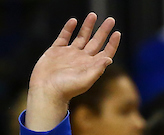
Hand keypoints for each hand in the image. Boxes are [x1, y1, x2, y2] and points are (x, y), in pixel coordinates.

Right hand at [25, 14, 119, 131]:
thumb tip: (109, 58)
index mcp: (90, 66)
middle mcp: (81, 59)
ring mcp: (69, 54)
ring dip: (88, 26)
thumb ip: (97, 69)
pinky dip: (68, 29)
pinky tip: (73, 21)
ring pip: (81, 37)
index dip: (112, 43)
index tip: (117, 32)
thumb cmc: (66, 89)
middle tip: (111, 19)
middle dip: (103, 31)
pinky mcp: (56, 51)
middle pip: (95, 42)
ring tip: (93, 15)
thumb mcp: (85, 80)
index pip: (105, 52)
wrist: (46, 90)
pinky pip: (64, 37)